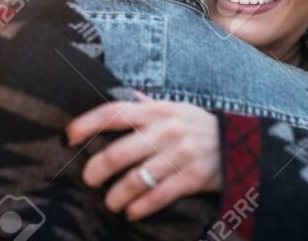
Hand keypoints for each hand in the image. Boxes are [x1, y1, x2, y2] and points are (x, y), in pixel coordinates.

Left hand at [65, 95, 221, 220]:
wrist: (239, 144)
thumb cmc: (196, 126)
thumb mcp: (174, 109)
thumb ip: (146, 105)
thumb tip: (122, 94)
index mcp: (156, 111)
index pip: (114, 113)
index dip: (87, 124)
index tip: (68, 137)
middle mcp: (165, 131)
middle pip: (117, 153)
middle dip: (95, 171)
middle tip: (88, 180)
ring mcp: (179, 155)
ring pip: (134, 180)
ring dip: (115, 196)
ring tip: (109, 203)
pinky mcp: (192, 178)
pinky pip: (157, 196)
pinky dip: (139, 208)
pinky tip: (131, 212)